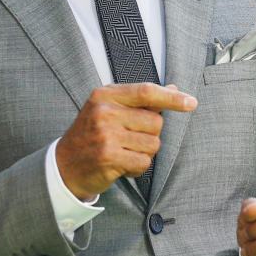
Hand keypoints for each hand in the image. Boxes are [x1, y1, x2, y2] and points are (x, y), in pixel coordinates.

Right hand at [56, 83, 196, 198]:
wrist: (63, 166)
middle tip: (129, 139)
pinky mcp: (108, 157)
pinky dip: (138, 167)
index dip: (172, 98)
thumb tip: (173, 89)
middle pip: (155, 122)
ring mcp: (106, 135)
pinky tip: (122, 165)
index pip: (147, 91)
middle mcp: (104, 112)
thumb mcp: (110, 109)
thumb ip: (140, 100)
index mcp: (105, 95)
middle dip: (150, 134)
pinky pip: (144, 162)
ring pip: (153, 144)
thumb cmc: (91, 134)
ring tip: (124, 152)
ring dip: (144, 152)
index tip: (191, 102)